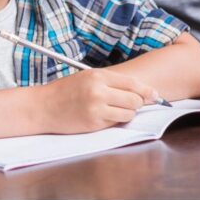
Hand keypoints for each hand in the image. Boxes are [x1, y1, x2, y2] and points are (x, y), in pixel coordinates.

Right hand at [39, 69, 158, 133]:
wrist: (43, 106)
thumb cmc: (65, 91)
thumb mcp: (87, 78)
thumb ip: (111, 83)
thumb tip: (139, 91)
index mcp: (98, 76)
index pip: (132, 83)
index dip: (147, 91)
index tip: (156, 95)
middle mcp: (99, 90)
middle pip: (135, 99)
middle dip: (137, 103)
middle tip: (131, 104)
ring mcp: (96, 107)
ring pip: (129, 112)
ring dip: (128, 113)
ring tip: (116, 110)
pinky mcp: (94, 123)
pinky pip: (117, 122)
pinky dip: (117, 121)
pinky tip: (106, 117)